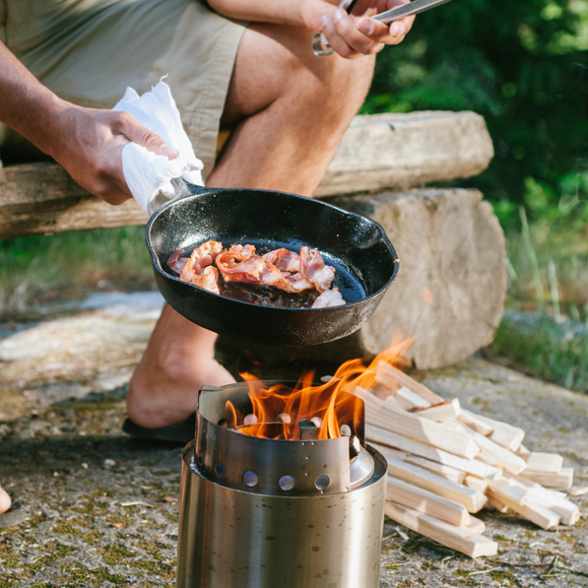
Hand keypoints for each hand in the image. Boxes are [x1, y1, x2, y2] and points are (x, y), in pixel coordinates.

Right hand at [49, 104, 178, 204]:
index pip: (148, 183)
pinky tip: (123, 167)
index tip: (172, 169)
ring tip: (135, 161)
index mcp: (111, 165)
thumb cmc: (91, 122)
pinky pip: (125, 193)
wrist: (56, 131)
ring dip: (141, 181)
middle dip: (154, 179)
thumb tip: (174, 154)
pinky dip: (129, 182)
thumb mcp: (122, 121)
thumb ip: (149, 138)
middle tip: (156, 163)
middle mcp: (105, 184)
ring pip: (135, 193)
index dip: (163, 178)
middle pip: (144, 191)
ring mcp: (101, 192)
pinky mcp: (100, 195)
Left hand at [302, 0, 414, 58]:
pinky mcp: (351, 48)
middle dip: (374, 32)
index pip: (405, 18)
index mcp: (389, 3)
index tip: (395, 29)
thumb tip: (394, 4)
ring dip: (348, 31)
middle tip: (360, 22)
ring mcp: (367, 38)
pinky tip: (327, 21)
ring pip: (367, 48)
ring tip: (335, 13)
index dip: (403, 25)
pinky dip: (335, 36)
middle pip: (389, 39)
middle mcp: (382, 23)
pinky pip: (347, 52)